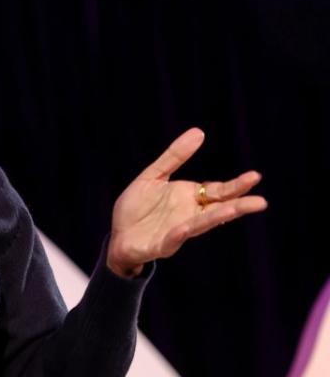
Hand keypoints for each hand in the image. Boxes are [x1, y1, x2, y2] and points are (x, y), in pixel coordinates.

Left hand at [106, 128, 267, 277]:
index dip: (235, 186)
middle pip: (218, 209)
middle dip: (237, 205)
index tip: (254, 177)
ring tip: (236, 211)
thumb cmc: (137, 207)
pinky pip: (172, 239)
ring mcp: (177, 231)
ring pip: (201, 224)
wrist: (116, 235)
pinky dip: (179, 234)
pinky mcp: (160, 245)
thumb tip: (199, 132)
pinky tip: (186, 227)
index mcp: (189, 198)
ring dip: (218, 218)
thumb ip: (174, 157)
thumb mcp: (153, 176)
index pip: (217, 191)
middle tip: (261, 201)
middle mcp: (189, 215)